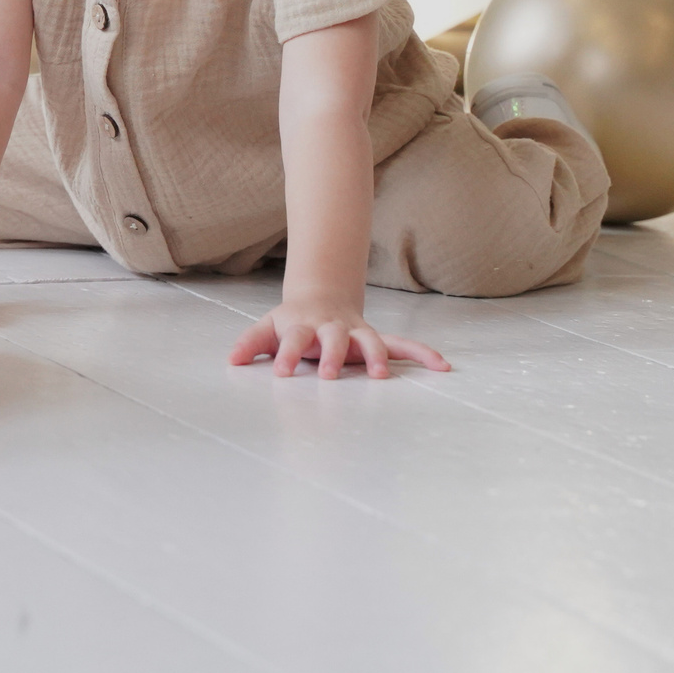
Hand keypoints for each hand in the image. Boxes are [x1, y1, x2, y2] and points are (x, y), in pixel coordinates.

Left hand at [228, 296, 449, 378]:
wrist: (322, 296)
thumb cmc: (292, 321)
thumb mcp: (268, 328)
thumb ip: (251, 344)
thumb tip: (230, 361)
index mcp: (304, 326)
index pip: (293, 339)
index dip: (287, 355)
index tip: (282, 374)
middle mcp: (334, 328)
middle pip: (334, 339)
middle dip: (333, 356)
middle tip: (328, 375)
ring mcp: (357, 333)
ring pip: (371, 341)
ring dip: (377, 357)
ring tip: (382, 376)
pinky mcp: (376, 339)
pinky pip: (403, 346)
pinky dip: (423, 354)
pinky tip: (442, 366)